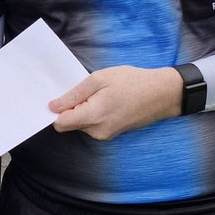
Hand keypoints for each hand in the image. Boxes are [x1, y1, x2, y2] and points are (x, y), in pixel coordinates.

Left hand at [49, 65, 183, 139]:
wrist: (162, 94)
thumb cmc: (132, 82)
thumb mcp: (100, 79)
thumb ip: (74, 94)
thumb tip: (53, 106)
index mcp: (93, 116)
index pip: (60, 123)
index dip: (57, 110)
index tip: (61, 96)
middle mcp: (98, 131)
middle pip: (70, 124)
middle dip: (71, 108)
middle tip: (87, 90)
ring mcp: (106, 135)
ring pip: (81, 124)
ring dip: (84, 110)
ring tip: (100, 93)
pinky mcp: (112, 133)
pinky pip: (93, 125)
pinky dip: (93, 113)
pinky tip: (106, 100)